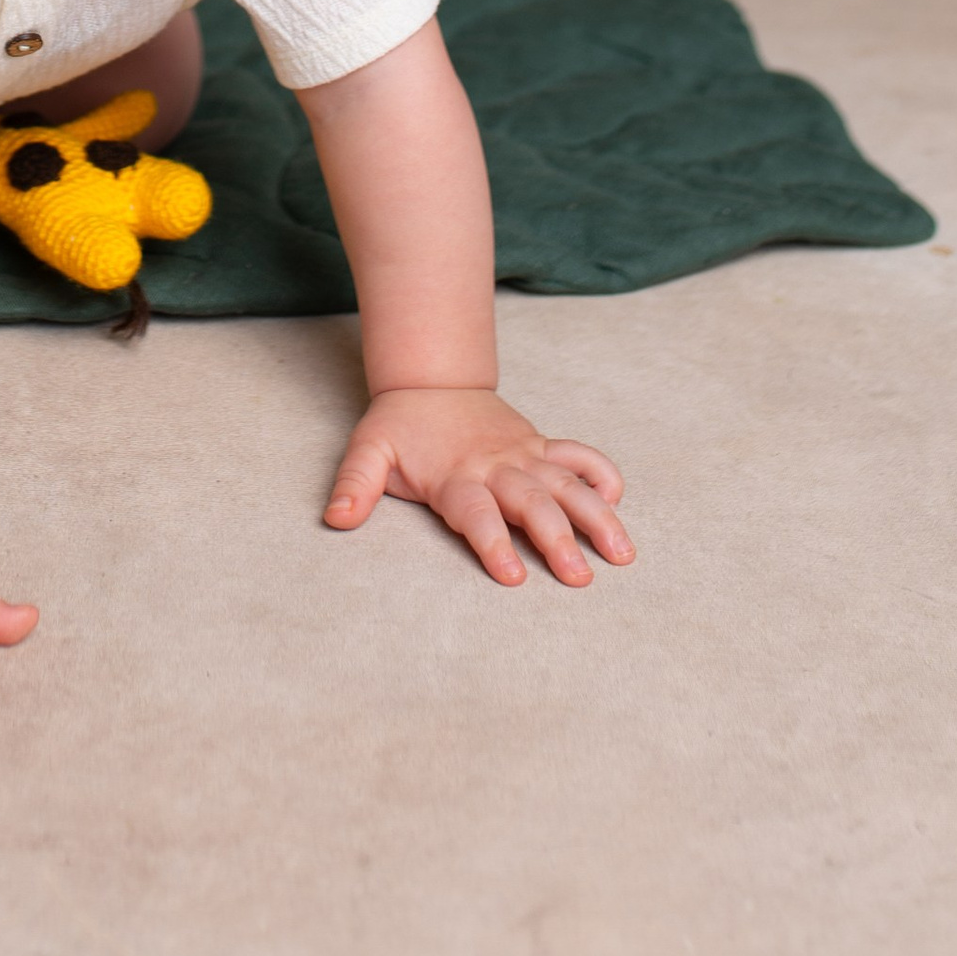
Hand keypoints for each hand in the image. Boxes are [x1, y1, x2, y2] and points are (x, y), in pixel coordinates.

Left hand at [326, 386, 633, 586]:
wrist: (430, 378)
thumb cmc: (400, 426)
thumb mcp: (368, 450)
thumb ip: (354, 484)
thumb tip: (335, 519)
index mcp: (456, 476)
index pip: (477, 514)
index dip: (493, 543)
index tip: (513, 576)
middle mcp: (496, 467)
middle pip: (532, 503)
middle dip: (558, 540)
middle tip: (580, 577)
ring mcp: (523, 454)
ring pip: (567, 484)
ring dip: (596, 516)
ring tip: (621, 553)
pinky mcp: (540, 445)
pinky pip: (579, 455)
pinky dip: (601, 473)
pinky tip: (617, 499)